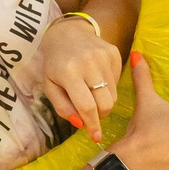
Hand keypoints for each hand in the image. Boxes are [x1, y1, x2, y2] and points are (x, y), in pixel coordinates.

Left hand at [38, 13, 122, 139]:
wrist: (68, 32)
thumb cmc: (55, 63)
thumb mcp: (50, 86)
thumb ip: (63, 107)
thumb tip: (81, 123)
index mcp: (69, 73)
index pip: (86, 106)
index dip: (92, 124)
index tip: (96, 137)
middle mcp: (88, 63)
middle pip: (105, 103)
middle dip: (100, 114)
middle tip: (92, 113)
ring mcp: (104, 56)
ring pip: (113, 94)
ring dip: (104, 101)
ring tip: (92, 92)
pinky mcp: (114, 53)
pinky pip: (118, 81)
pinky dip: (109, 87)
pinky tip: (97, 78)